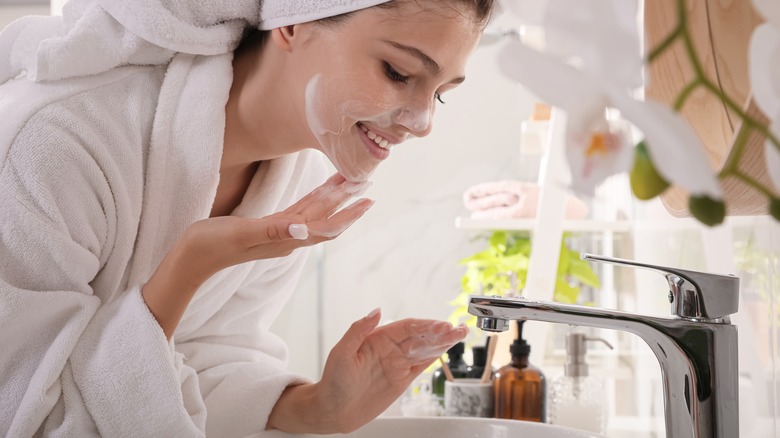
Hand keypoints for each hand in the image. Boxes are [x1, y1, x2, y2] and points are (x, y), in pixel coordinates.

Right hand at [174, 173, 372, 286]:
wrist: (189, 259)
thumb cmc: (211, 246)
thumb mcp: (241, 234)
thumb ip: (273, 230)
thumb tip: (305, 230)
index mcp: (285, 239)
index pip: (326, 226)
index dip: (348, 213)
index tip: (368, 199)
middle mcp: (287, 238)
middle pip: (325, 218)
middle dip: (347, 201)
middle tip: (368, 182)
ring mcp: (278, 233)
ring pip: (313, 214)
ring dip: (333, 199)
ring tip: (350, 182)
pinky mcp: (266, 228)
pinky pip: (298, 212)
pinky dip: (312, 201)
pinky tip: (319, 193)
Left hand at [268, 309, 468, 432]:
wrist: (333, 410)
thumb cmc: (333, 381)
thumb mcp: (341, 353)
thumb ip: (358, 330)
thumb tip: (376, 310)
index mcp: (377, 338)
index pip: (407, 327)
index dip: (425, 325)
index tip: (440, 326)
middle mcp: (390, 348)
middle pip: (420, 336)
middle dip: (440, 332)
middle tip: (457, 329)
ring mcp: (397, 363)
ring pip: (425, 348)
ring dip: (443, 341)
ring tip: (461, 333)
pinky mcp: (402, 379)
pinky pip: (422, 364)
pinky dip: (436, 356)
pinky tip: (448, 348)